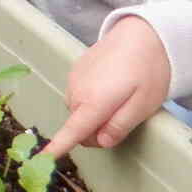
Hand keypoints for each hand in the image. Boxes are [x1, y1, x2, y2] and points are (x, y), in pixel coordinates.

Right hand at [44, 15, 170, 156]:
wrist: (144, 32)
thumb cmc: (149, 71)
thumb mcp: (144, 105)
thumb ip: (120, 126)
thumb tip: (100, 142)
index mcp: (94, 102)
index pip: (72, 131)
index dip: (58, 147)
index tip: (42, 159)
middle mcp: (77, 91)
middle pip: (79, 126)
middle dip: (97, 131)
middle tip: (124, 118)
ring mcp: (74, 78)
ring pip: (78, 111)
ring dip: (93, 115)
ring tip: (120, 98)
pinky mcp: (76, 69)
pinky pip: (78, 95)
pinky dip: (90, 99)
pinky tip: (110, 86)